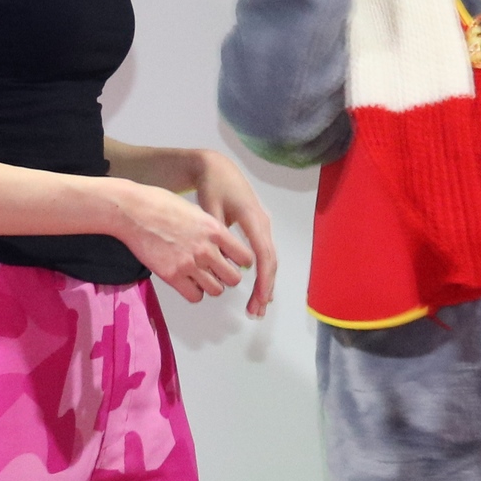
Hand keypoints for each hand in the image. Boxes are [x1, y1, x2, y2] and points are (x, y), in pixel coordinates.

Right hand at [105, 177, 253, 303]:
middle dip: (227, 276)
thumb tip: (222, 245)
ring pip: (216, 290)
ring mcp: (189, 264)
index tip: (235, 262)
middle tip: (218, 272)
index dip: (241, 262)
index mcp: (215, 230)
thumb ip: (212, 230)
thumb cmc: (161, 206)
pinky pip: (195, 296)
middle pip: (233, 278)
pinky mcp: (171, 276)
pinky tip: (189, 283)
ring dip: (211, 285)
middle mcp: (206, 249)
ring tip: (202, 277)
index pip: (244, 257)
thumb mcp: (197, 212)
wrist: (134, 211)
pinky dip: (195, 293)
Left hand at [188, 151, 280, 317]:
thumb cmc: (213, 186)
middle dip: (266, 289)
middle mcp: (263, 224)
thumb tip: (222, 262)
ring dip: (265, 284)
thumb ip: (216, 235)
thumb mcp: (210, 209)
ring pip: (269, 260)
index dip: (263, 279)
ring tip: (257, 308)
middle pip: (271, 262)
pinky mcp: (257, 229)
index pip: (264, 254)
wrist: (218, 168)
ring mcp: (262, 226)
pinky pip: (264, 255)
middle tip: (256, 312)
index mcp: (254, 219)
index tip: (259, 300)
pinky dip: (263, 275)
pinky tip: (259, 291)